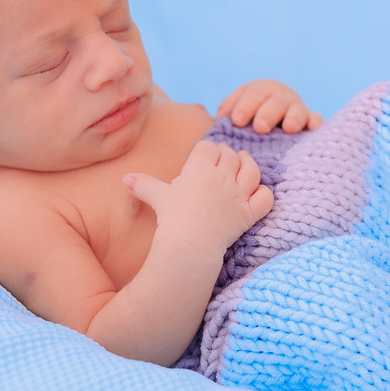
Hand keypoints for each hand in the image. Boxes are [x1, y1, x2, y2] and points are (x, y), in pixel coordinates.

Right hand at [122, 141, 273, 255]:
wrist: (189, 244)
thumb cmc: (172, 218)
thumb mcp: (156, 197)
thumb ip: (143, 184)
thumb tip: (124, 179)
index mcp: (201, 167)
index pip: (208, 147)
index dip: (206, 149)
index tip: (203, 153)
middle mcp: (223, 177)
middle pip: (230, 155)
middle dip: (226, 154)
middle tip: (222, 157)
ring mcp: (239, 195)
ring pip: (252, 170)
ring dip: (249, 164)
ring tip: (244, 162)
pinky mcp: (249, 214)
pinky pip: (265, 198)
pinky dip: (264, 193)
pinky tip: (258, 193)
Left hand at [217, 79, 322, 134]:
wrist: (271, 121)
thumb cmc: (247, 120)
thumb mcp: (235, 113)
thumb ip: (226, 115)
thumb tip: (210, 118)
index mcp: (258, 92)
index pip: (252, 95)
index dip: (244, 106)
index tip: (236, 120)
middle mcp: (278, 97)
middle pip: (274, 102)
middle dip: (267, 114)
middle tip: (260, 127)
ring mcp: (296, 108)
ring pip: (296, 110)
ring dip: (293, 117)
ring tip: (289, 128)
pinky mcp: (310, 121)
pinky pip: (316, 119)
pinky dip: (316, 122)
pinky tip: (313, 129)